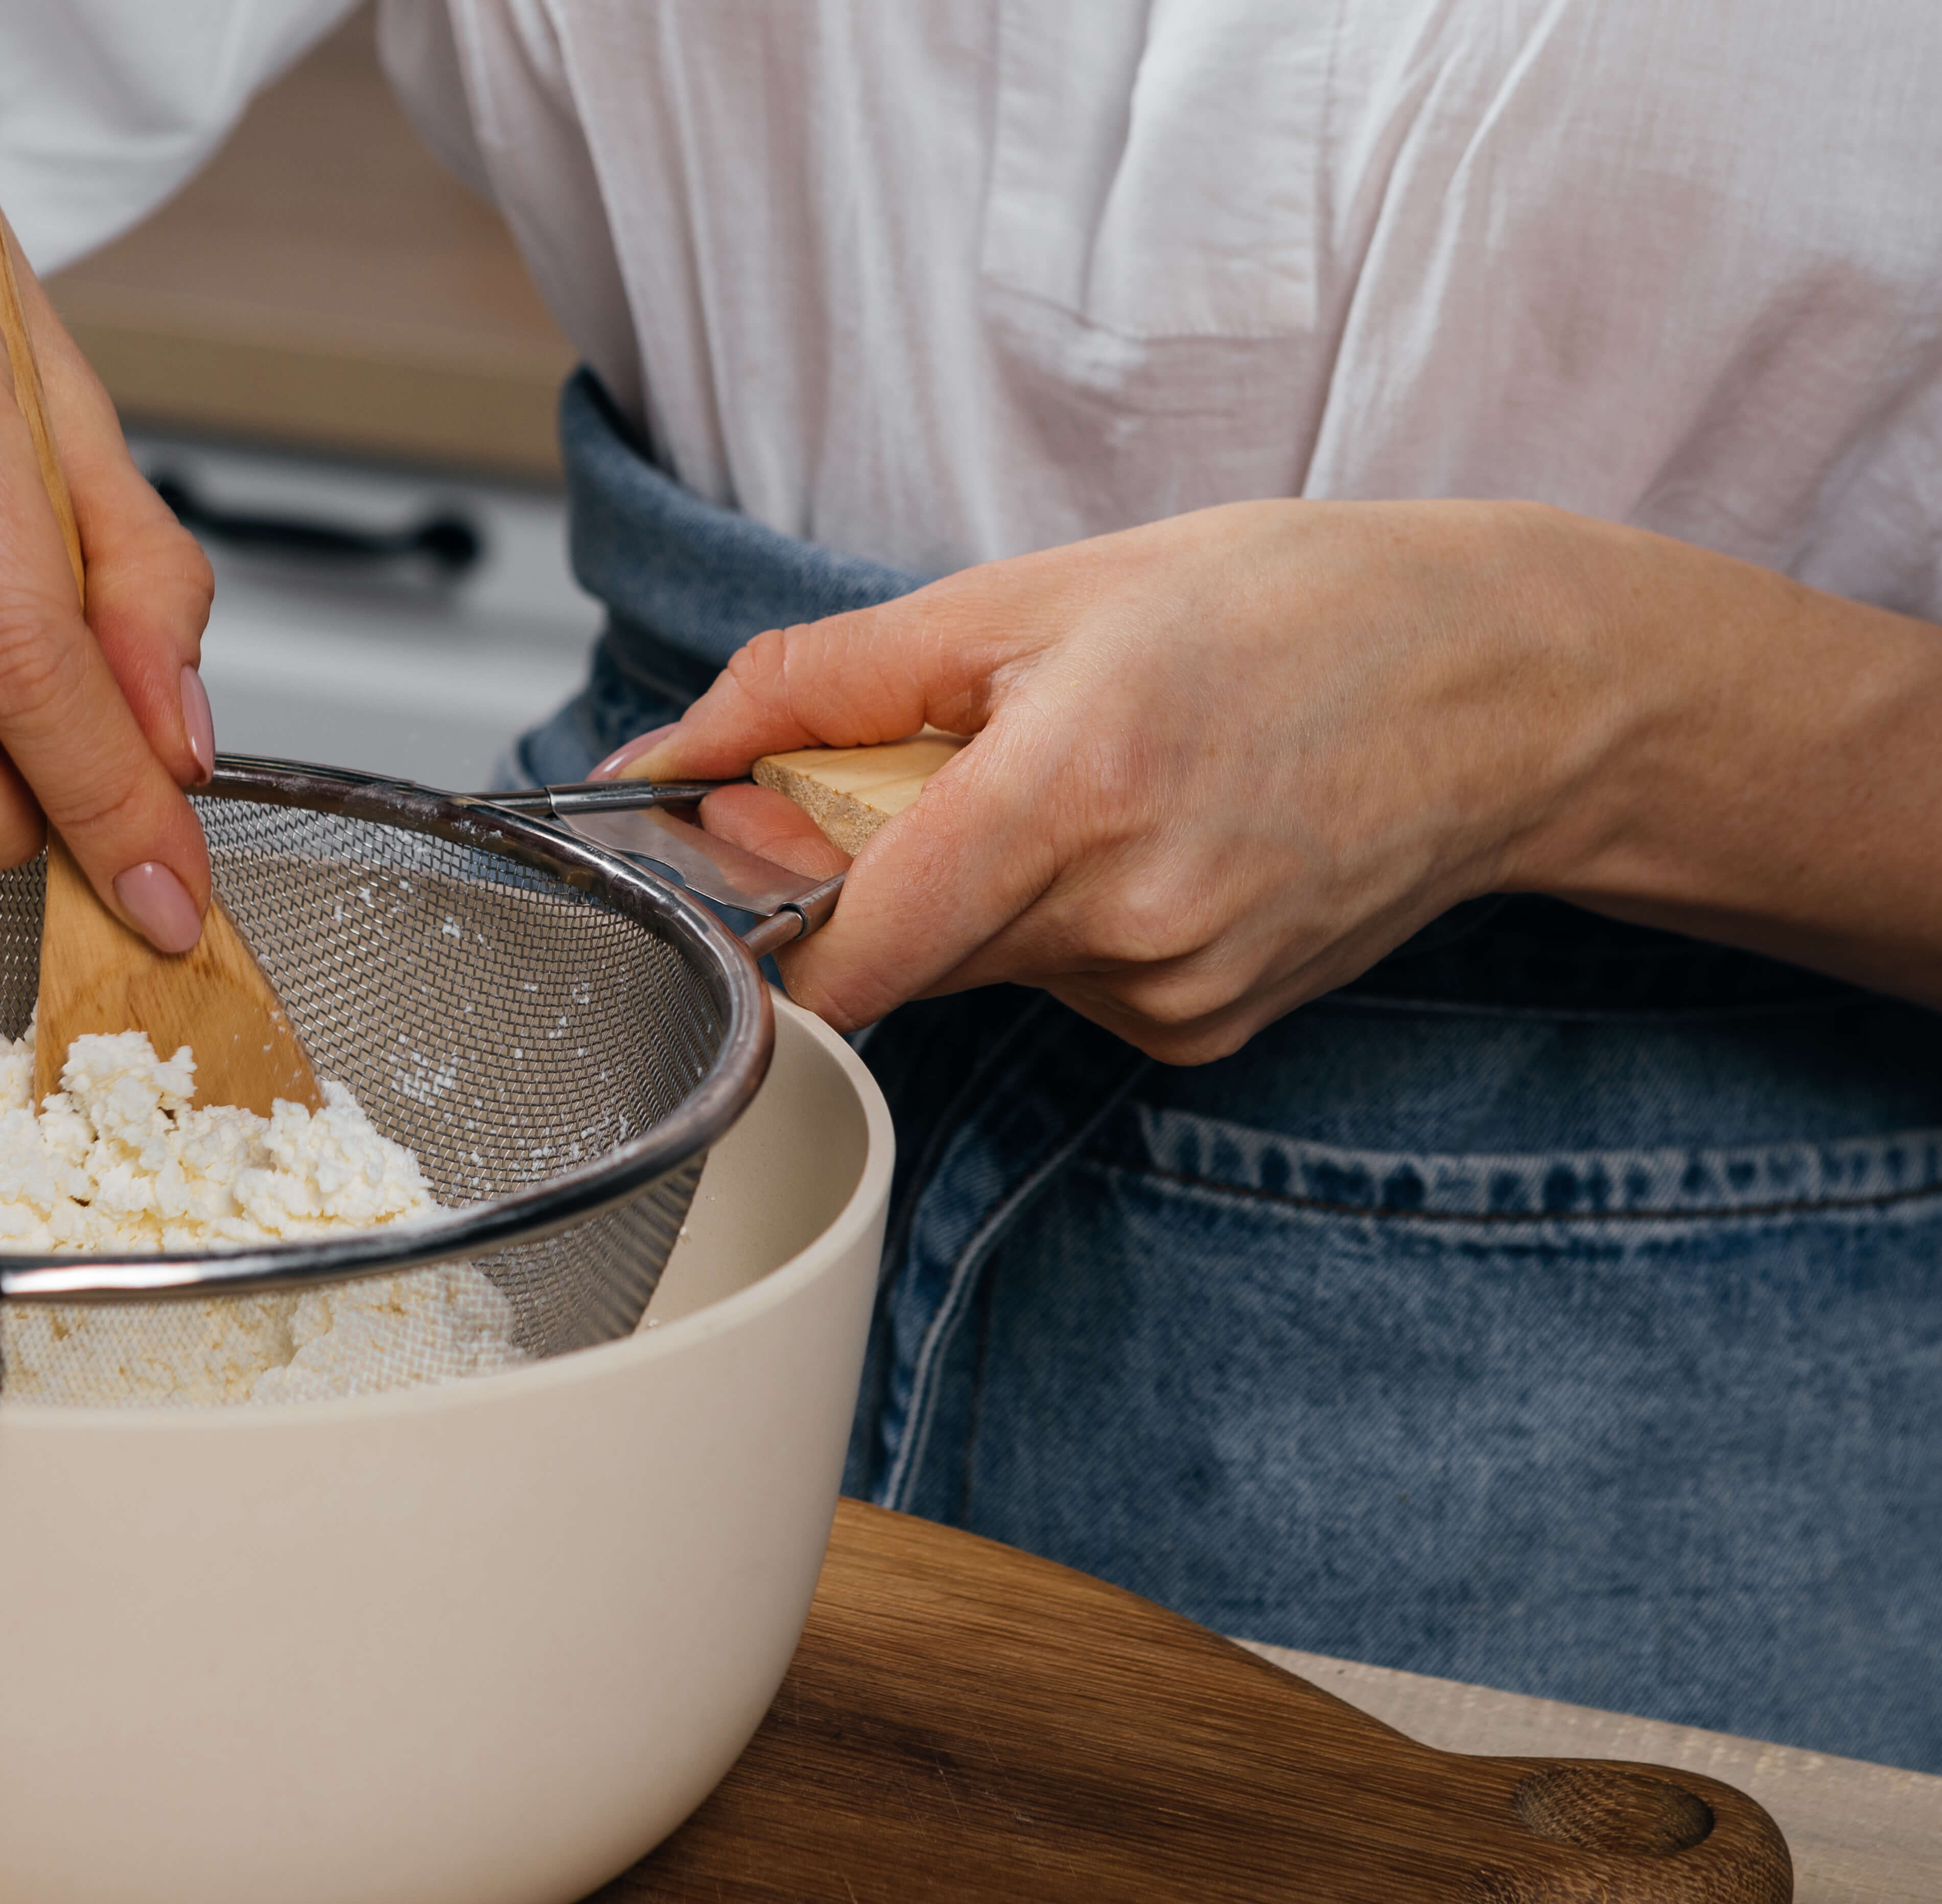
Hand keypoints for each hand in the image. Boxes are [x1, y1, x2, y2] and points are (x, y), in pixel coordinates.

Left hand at [621, 500, 1653, 1058]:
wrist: (1512, 690)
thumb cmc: (1291, 609)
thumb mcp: (1037, 591)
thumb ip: (824, 682)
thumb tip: (672, 751)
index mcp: (1069, 794)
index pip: (841, 955)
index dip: (752, 922)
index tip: (727, 862)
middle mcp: (1124, 922)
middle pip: (894, 952)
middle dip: (866, 868)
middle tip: (938, 760)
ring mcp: (1171, 993)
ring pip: (977, 965)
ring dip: (972, 887)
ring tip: (1089, 778)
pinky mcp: (1206, 1031)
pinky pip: (1064, 985)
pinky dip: (1059, 918)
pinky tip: (1151, 835)